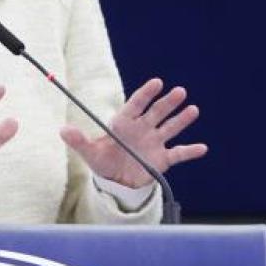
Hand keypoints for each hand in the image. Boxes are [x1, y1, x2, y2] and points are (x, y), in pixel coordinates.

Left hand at [60, 78, 207, 188]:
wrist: (116, 183)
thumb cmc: (103, 162)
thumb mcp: (89, 153)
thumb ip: (78, 141)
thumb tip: (63, 130)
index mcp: (125, 123)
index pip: (136, 104)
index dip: (146, 93)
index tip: (157, 82)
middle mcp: (143, 128)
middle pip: (157, 112)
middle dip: (168, 103)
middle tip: (179, 92)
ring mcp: (154, 142)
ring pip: (170, 128)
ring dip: (181, 120)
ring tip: (193, 110)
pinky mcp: (163, 159)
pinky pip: (179, 153)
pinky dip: (190, 151)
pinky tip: (202, 148)